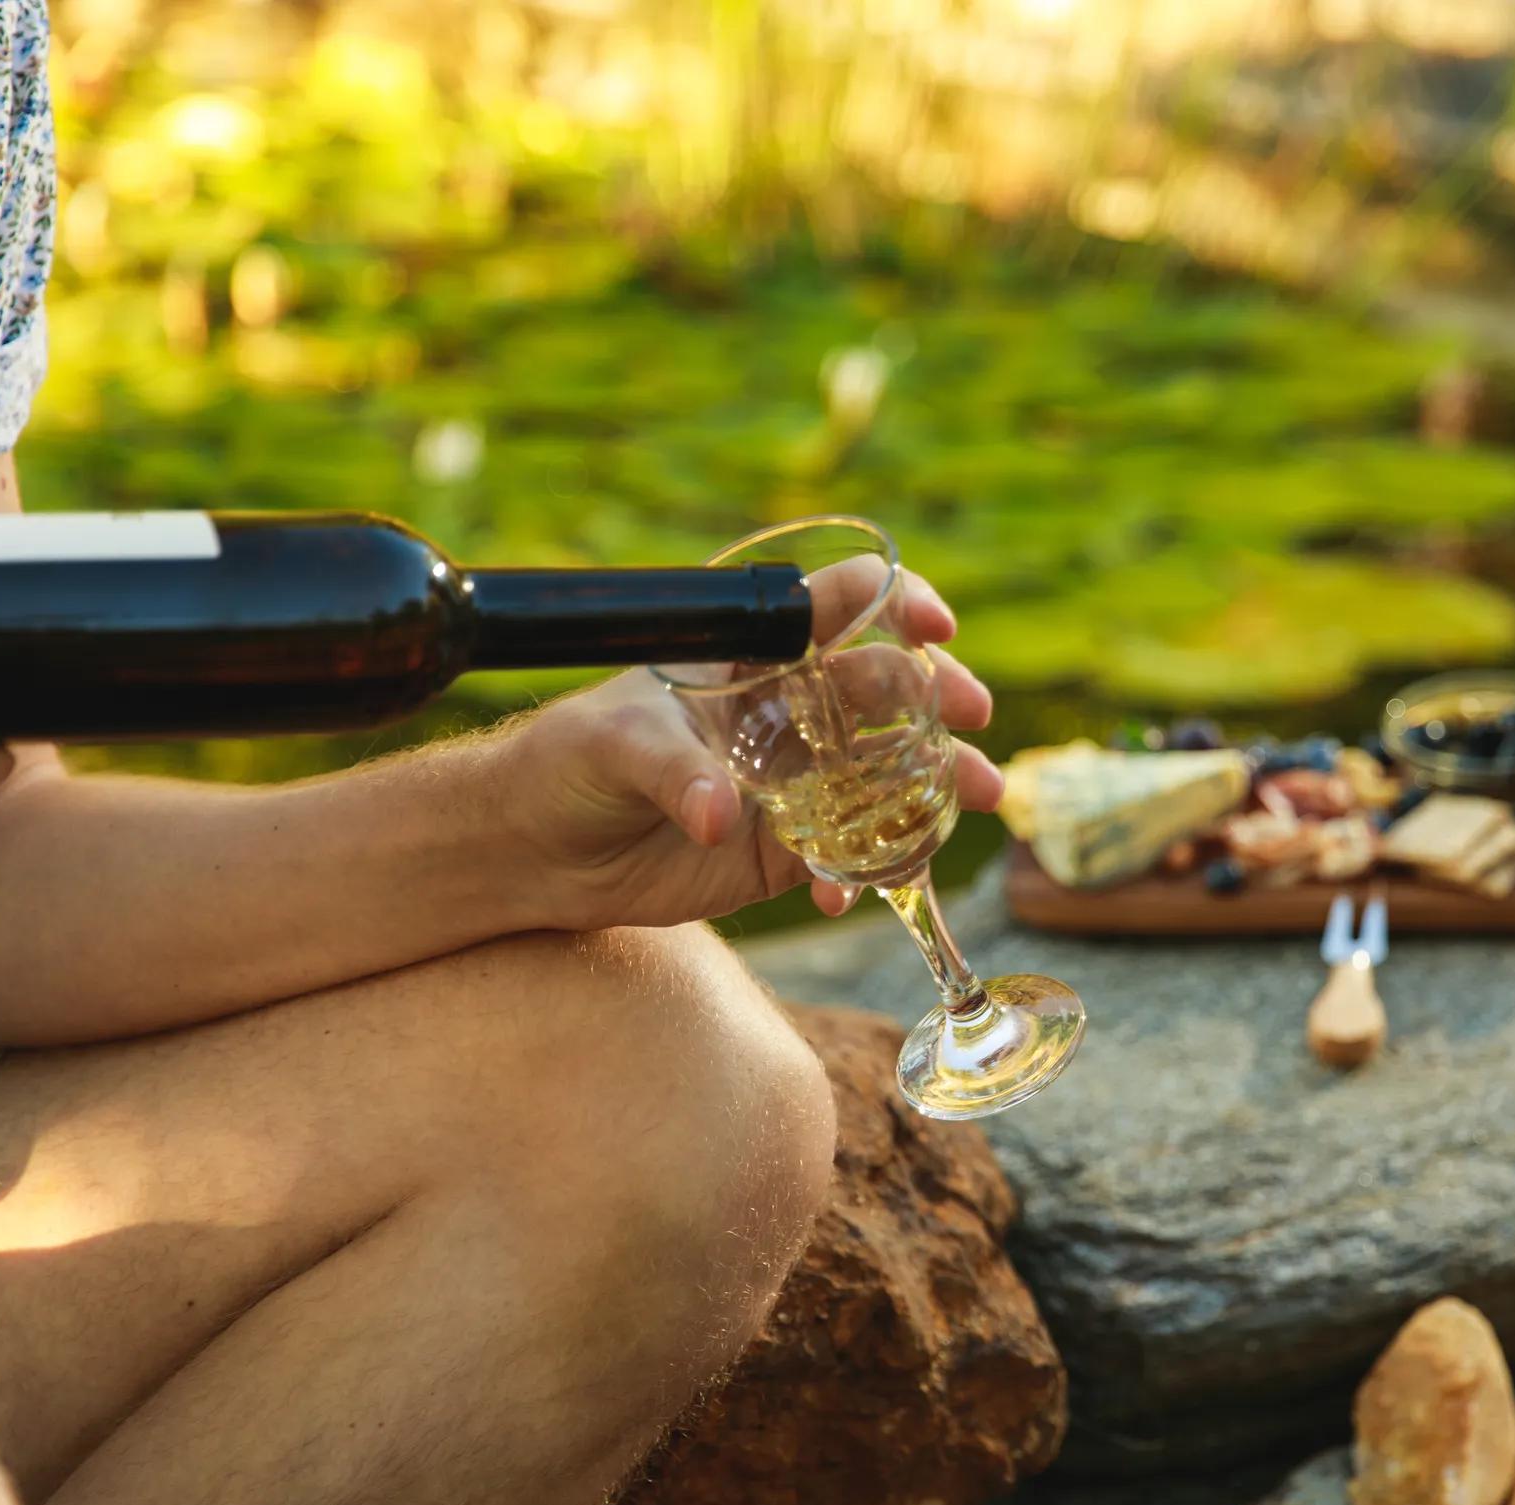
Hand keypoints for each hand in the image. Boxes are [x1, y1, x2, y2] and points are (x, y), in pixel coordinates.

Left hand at [487, 556, 1001, 929]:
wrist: (534, 849)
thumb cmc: (566, 762)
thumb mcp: (613, 746)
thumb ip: (674, 772)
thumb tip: (719, 814)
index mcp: (752, 657)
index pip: (837, 606)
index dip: (895, 603)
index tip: (935, 626)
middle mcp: (787, 713)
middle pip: (887, 689)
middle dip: (940, 698)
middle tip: (972, 716)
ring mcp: (795, 783)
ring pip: (889, 775)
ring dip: (939, 784)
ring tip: (980, 797)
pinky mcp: (785, 852)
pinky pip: (852, 857)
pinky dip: (867, 873)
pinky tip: (851, 891)